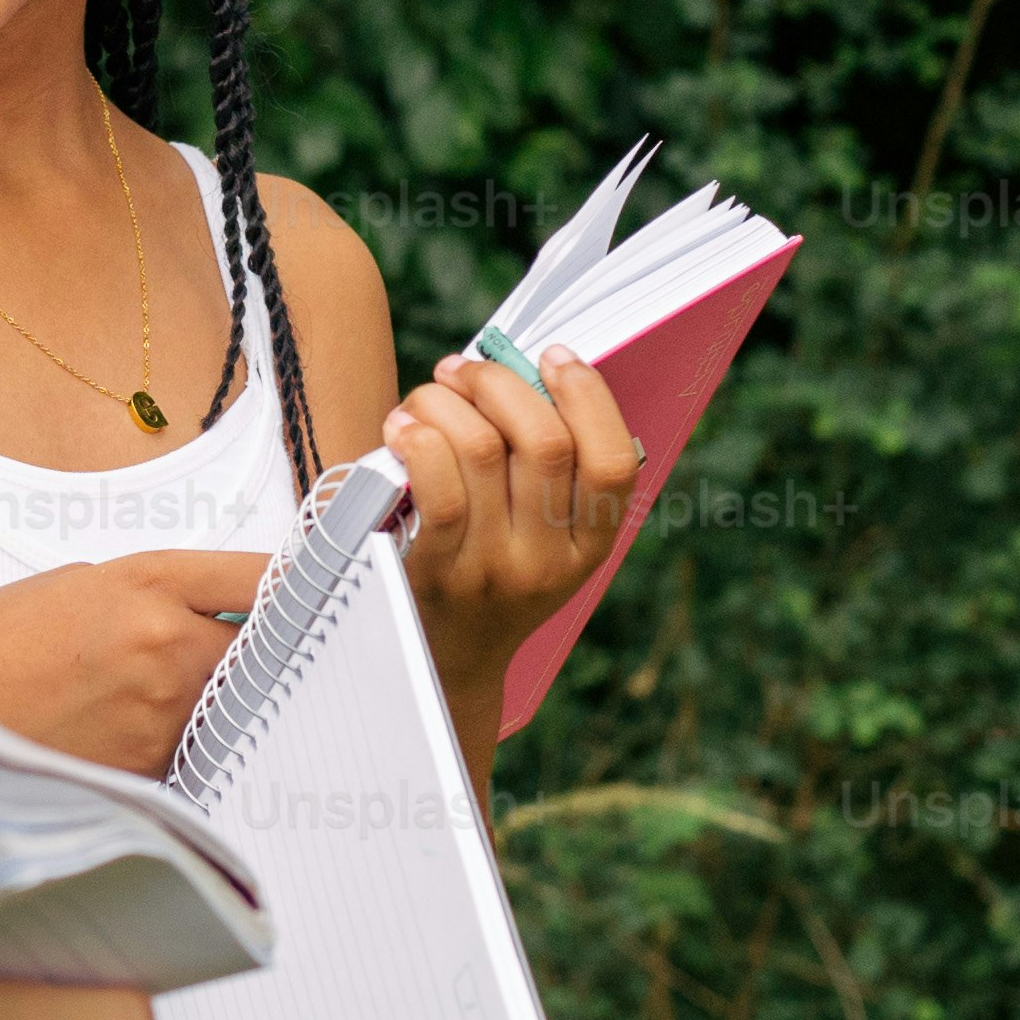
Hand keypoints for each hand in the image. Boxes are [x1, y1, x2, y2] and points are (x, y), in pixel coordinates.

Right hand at [0, 549, 274, 776]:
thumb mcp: (78, 584)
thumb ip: (153, 593)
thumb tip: (214, 613)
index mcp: (148, 585)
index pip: (260, 578)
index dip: (291, 583)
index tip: (306, 591)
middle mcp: (166, 647)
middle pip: (264, 648)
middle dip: (258, 649)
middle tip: (243, 651)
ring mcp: (162, 714)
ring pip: (231, 702)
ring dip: (219, 697)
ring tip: (161, 693)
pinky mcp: (150, 769)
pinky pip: (195, 746)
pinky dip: (184, 739)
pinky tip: (135, 731)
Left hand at [385, 345, 645, 698]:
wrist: (442, 664)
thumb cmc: (489, 575)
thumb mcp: (543, 541)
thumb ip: (548, 471)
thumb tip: (521, 370)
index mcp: (590, 547)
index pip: (615, 463)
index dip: (589, 397)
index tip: (553, 355)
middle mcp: (548, 561)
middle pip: (544, 442)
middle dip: (499, 383)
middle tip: (464, 368)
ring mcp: (493, 569)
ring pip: (482, 450)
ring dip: (447, 401)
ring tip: (428, 394)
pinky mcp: (437, 572)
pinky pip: (437, 485)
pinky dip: (419, 438)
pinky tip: (404, 426)